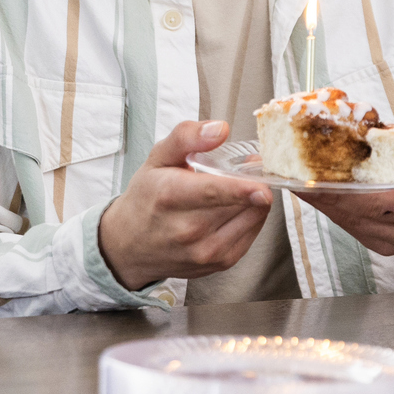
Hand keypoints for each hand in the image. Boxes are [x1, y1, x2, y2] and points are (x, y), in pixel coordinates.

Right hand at [95, 120, 273, 292]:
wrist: (130, 246)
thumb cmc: (147, 198)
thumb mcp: (158, 158)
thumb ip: (187, 137)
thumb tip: (220, 129)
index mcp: (170, 196)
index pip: (213, 193)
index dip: (242, 188)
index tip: (263, 184)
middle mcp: (187, 229)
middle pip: (240, 204)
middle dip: (255, 182)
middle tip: (250, 169)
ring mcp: (204, 251)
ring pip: (252, 219)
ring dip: (256, 200)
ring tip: (242, 188)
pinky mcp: (219, 264)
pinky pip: (252, 234)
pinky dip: (252, 217)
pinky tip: (238, 207)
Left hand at [294, 120, 393, 264]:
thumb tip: (390, 131)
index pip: (389, 187)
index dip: (353, 180)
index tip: (325, 169)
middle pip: (363, 206)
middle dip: (329, 189)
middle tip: (299, 170)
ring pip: (352, 219)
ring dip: (323, 200)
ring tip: (299, 179)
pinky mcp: (384, 247)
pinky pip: (352, 228)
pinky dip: (331, 210)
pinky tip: (315, 195)